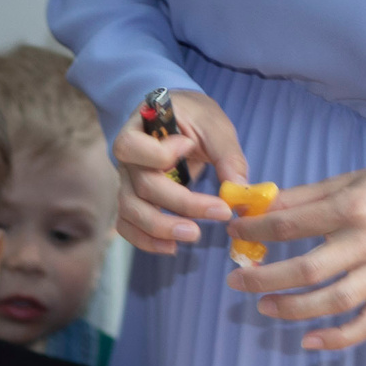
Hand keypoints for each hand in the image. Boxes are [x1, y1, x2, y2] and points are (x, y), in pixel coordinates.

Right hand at [111, 89, 241, 254]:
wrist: (179, 119)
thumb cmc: (193, 117)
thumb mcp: (213, 125)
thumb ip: (226, 154)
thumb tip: (239, 190)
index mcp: (138, 130)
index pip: (130, 146)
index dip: (158, 154)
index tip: (189, 145)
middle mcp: (127, 160)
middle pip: (142, 187)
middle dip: (179, 204)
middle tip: (217, 213)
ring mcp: (127, 183)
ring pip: (131, 212)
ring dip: (160, 229)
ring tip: (192, 236)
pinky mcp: (134, 202)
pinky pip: (128, 226)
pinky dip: (146, 241)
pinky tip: (171, 247)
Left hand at [232, 162, 365, 350]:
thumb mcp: (351, 180)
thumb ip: (305, 196)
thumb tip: (260, 205)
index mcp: (353, 207)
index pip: (293, 224)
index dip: (257, 230)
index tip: (235, 231)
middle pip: (308, 270)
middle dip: (265, 277)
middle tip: (236, 280)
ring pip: (335, 301)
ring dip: (294, 309)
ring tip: (264, 306)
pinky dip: (338, 339)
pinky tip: (309, 342)